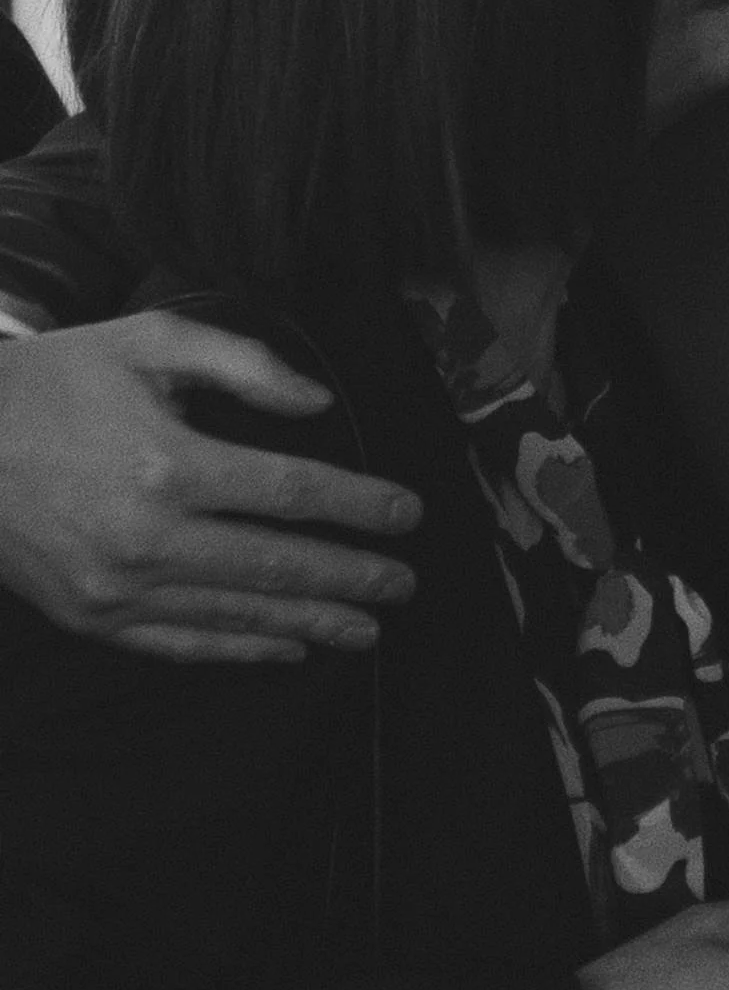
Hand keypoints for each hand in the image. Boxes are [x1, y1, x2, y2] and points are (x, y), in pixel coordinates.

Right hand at [0, 309, 420, 662]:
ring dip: (311, 621)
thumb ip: (245, 365)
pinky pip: (182, 642)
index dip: (358, 505)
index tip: (408, 513)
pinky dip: (241, 649)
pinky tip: (287, 648)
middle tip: (405, 584)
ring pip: (237, 613)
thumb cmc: (58, 380)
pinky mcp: (91, 616)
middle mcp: (148, 537)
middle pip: (276, 564)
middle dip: (351, 576)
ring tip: (367, 626)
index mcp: (169, 463)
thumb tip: (318, 402)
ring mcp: (117, 587)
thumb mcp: (152, 340)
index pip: (291, 491)